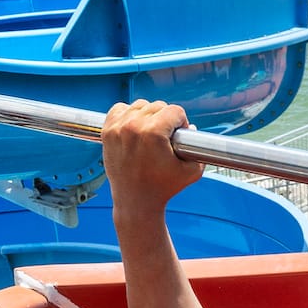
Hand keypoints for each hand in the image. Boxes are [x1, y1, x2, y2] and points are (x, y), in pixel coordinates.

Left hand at [102, 100, 199, 217]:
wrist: (135, 201)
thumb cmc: (163, 188)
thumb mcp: (192, 171)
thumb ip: (200, 149)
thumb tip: (190, 128)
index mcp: (153, 133)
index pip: (174, 111)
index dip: (182, 122)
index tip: (179, 136)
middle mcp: (133, 126)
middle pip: (158, 106)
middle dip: (166, 119)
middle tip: (166, 137)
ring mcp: (117, 128)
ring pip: (140, 105)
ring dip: (149, 115)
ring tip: (152, 131)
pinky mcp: (107, 132)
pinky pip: (120, 109)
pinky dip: (128, 114)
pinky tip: (135, 127)